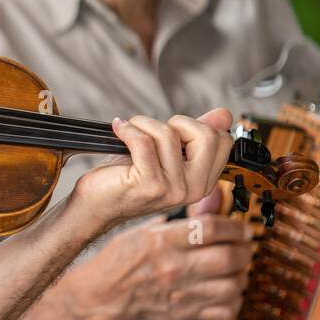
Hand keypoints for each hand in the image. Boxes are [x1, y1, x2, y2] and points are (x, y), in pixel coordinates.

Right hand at [65, 204, 253, 319]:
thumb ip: (182, 220)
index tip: (242, 229)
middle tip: (245, 248)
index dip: (235, 227)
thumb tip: (211, 202)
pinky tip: (226, 293)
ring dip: (241, 276)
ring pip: (233, 285)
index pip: (212, 229)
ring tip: (237, 270)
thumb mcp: (144, 230)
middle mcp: (174, 267)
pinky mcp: (184, 314)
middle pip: (229, 258)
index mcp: (162, 242)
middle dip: (245, 251)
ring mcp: (181, 293)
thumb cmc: (119, 261)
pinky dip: (234, 302)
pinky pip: (225, 311)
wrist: (102, 295)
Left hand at [70, 108, 233, 231]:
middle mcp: (194, 189)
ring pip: (169, 134)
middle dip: (177, 122)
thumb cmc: (126, 176)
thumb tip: (224, 115)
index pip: (222, 140)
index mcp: (203, 181)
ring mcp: (173, 189)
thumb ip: (194, 135)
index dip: (195, 126)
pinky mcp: (150, 184)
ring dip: (143, 124)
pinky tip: (118, 130)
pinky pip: (144, 141)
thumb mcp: (165, 152)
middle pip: (207, 135)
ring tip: (129, 130)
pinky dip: (127, 129)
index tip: (172, 133)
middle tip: (153, 131)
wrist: (94, 204)